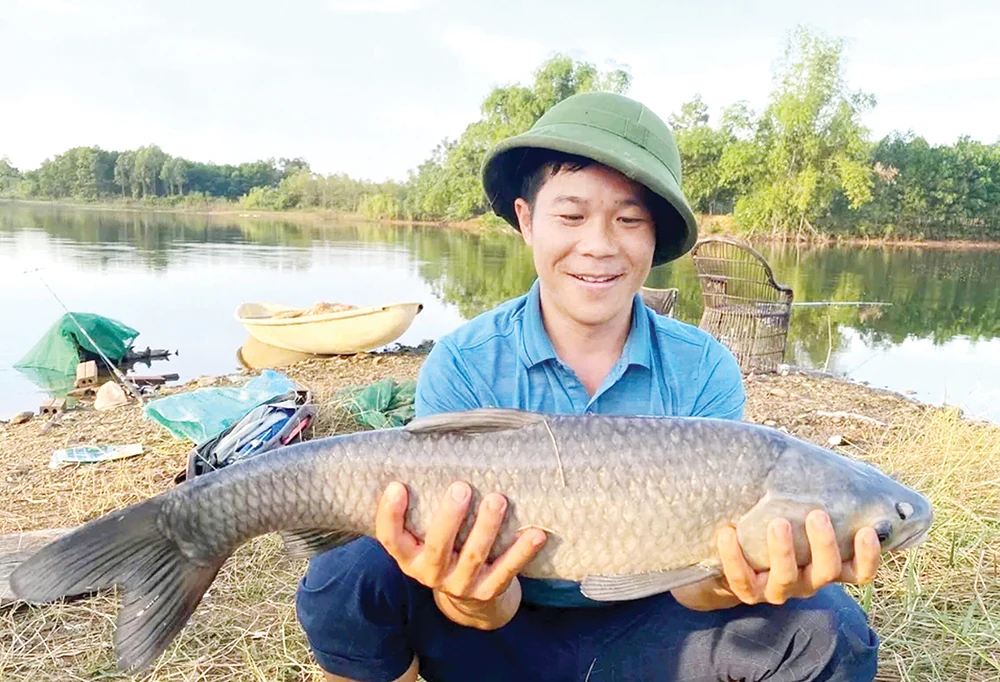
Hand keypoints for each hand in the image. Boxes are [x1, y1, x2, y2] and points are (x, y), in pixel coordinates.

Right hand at [374, 480, 546, 629]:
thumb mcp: (423, 535)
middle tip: (461, 487)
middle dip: (449, 517)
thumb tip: (429, 447)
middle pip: (437, 546)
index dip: (390, 515)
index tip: (397, 486)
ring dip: (486, 527)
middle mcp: (430, 573)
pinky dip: (522, 552)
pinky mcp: (488, 591)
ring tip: (497, 500)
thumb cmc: (444, 548)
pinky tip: (535, 533)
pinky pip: (506, 570)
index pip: (390, 538)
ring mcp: (460, 584)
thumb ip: (422, 507)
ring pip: (473, 556)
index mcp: (408, 556)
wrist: (467, 600)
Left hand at [672, 510, 880, 610]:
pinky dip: (734, 555)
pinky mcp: (747, 592)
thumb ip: (813, 498)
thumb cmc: (773, 529)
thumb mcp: (796, 517)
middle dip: (824, 544)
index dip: (868, 557)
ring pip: (787, 577)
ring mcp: (778, 590)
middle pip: (827, 572)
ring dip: (784, 551)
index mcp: (825, 566)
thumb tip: (832, 463)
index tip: (867, 530)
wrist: (731, 565)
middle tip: (817, 514)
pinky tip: (728, 531)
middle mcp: (807, 582)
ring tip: (778, 523)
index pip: (858, 572)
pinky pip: (741, 579)